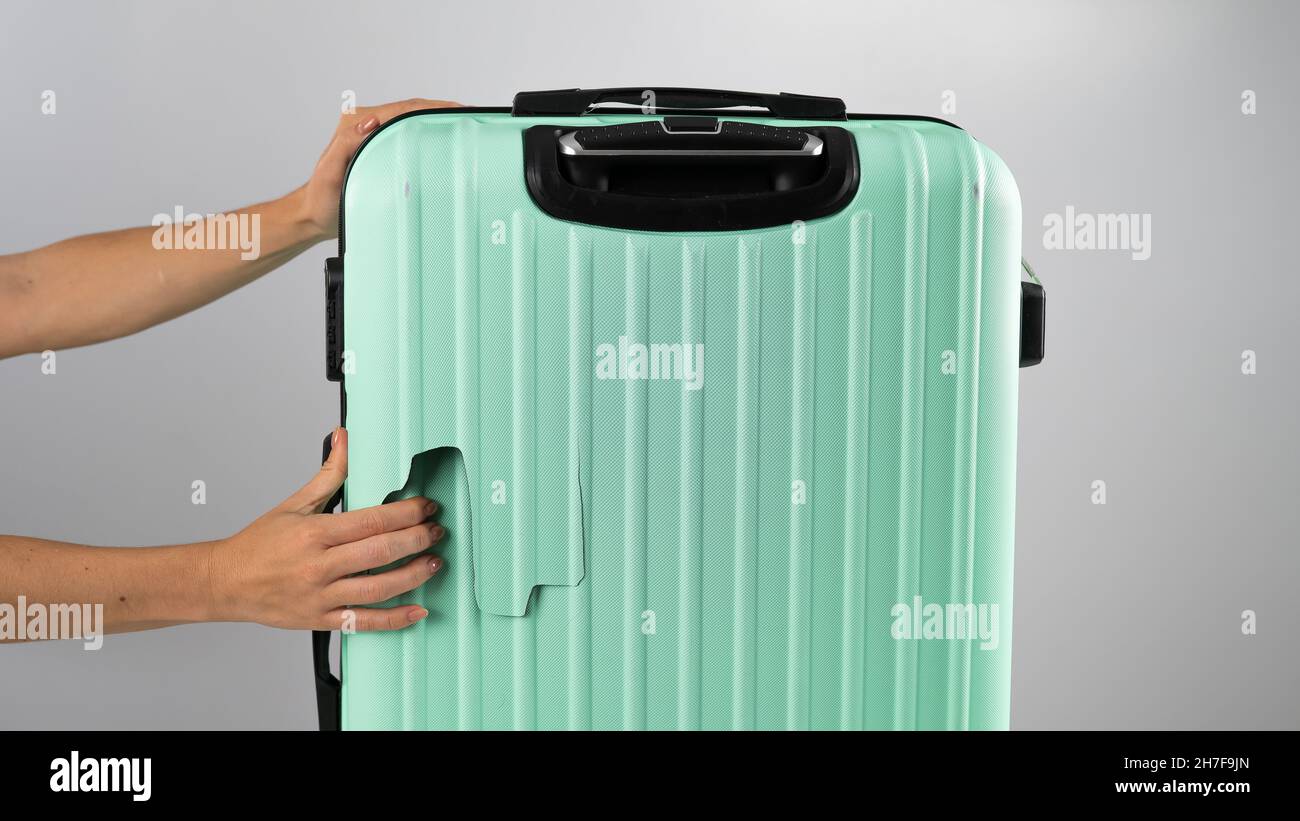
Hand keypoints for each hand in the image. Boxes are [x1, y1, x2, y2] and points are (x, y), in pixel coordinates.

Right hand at [206, 428, 444, 630]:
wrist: (225, 583)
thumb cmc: (258, 545)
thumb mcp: (294, 505)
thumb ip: (329, 474)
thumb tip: (344, 438)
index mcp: (315, 534)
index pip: (372, 520)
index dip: (407, 513)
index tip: (426, 507)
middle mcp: (319, 566)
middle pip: (380, 553)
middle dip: (417, 540)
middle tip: (437, 531)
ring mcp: (321, 596)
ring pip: (378, 589)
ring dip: (414, 575)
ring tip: (435, 563)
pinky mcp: (321, 619)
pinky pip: (364, 622)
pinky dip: (394, 620)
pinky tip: (417, 611)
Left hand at [297, 98, 461, 240]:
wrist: (316, 215)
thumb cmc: (323, 198)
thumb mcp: (331, 170)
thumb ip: (347, 143)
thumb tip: (370, 124)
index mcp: (355, 124)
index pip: (400, 110)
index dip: (430, 108)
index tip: (454, 111)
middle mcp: (365, 125)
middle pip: (410, 110)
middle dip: (440, 110)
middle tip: (467, 115)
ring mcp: (374, 136)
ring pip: (411, 120)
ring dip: (435, 119)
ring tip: (462, 123)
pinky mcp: (380, 148)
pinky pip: (407, 135)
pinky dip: (427, 133)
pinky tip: (443, 138)